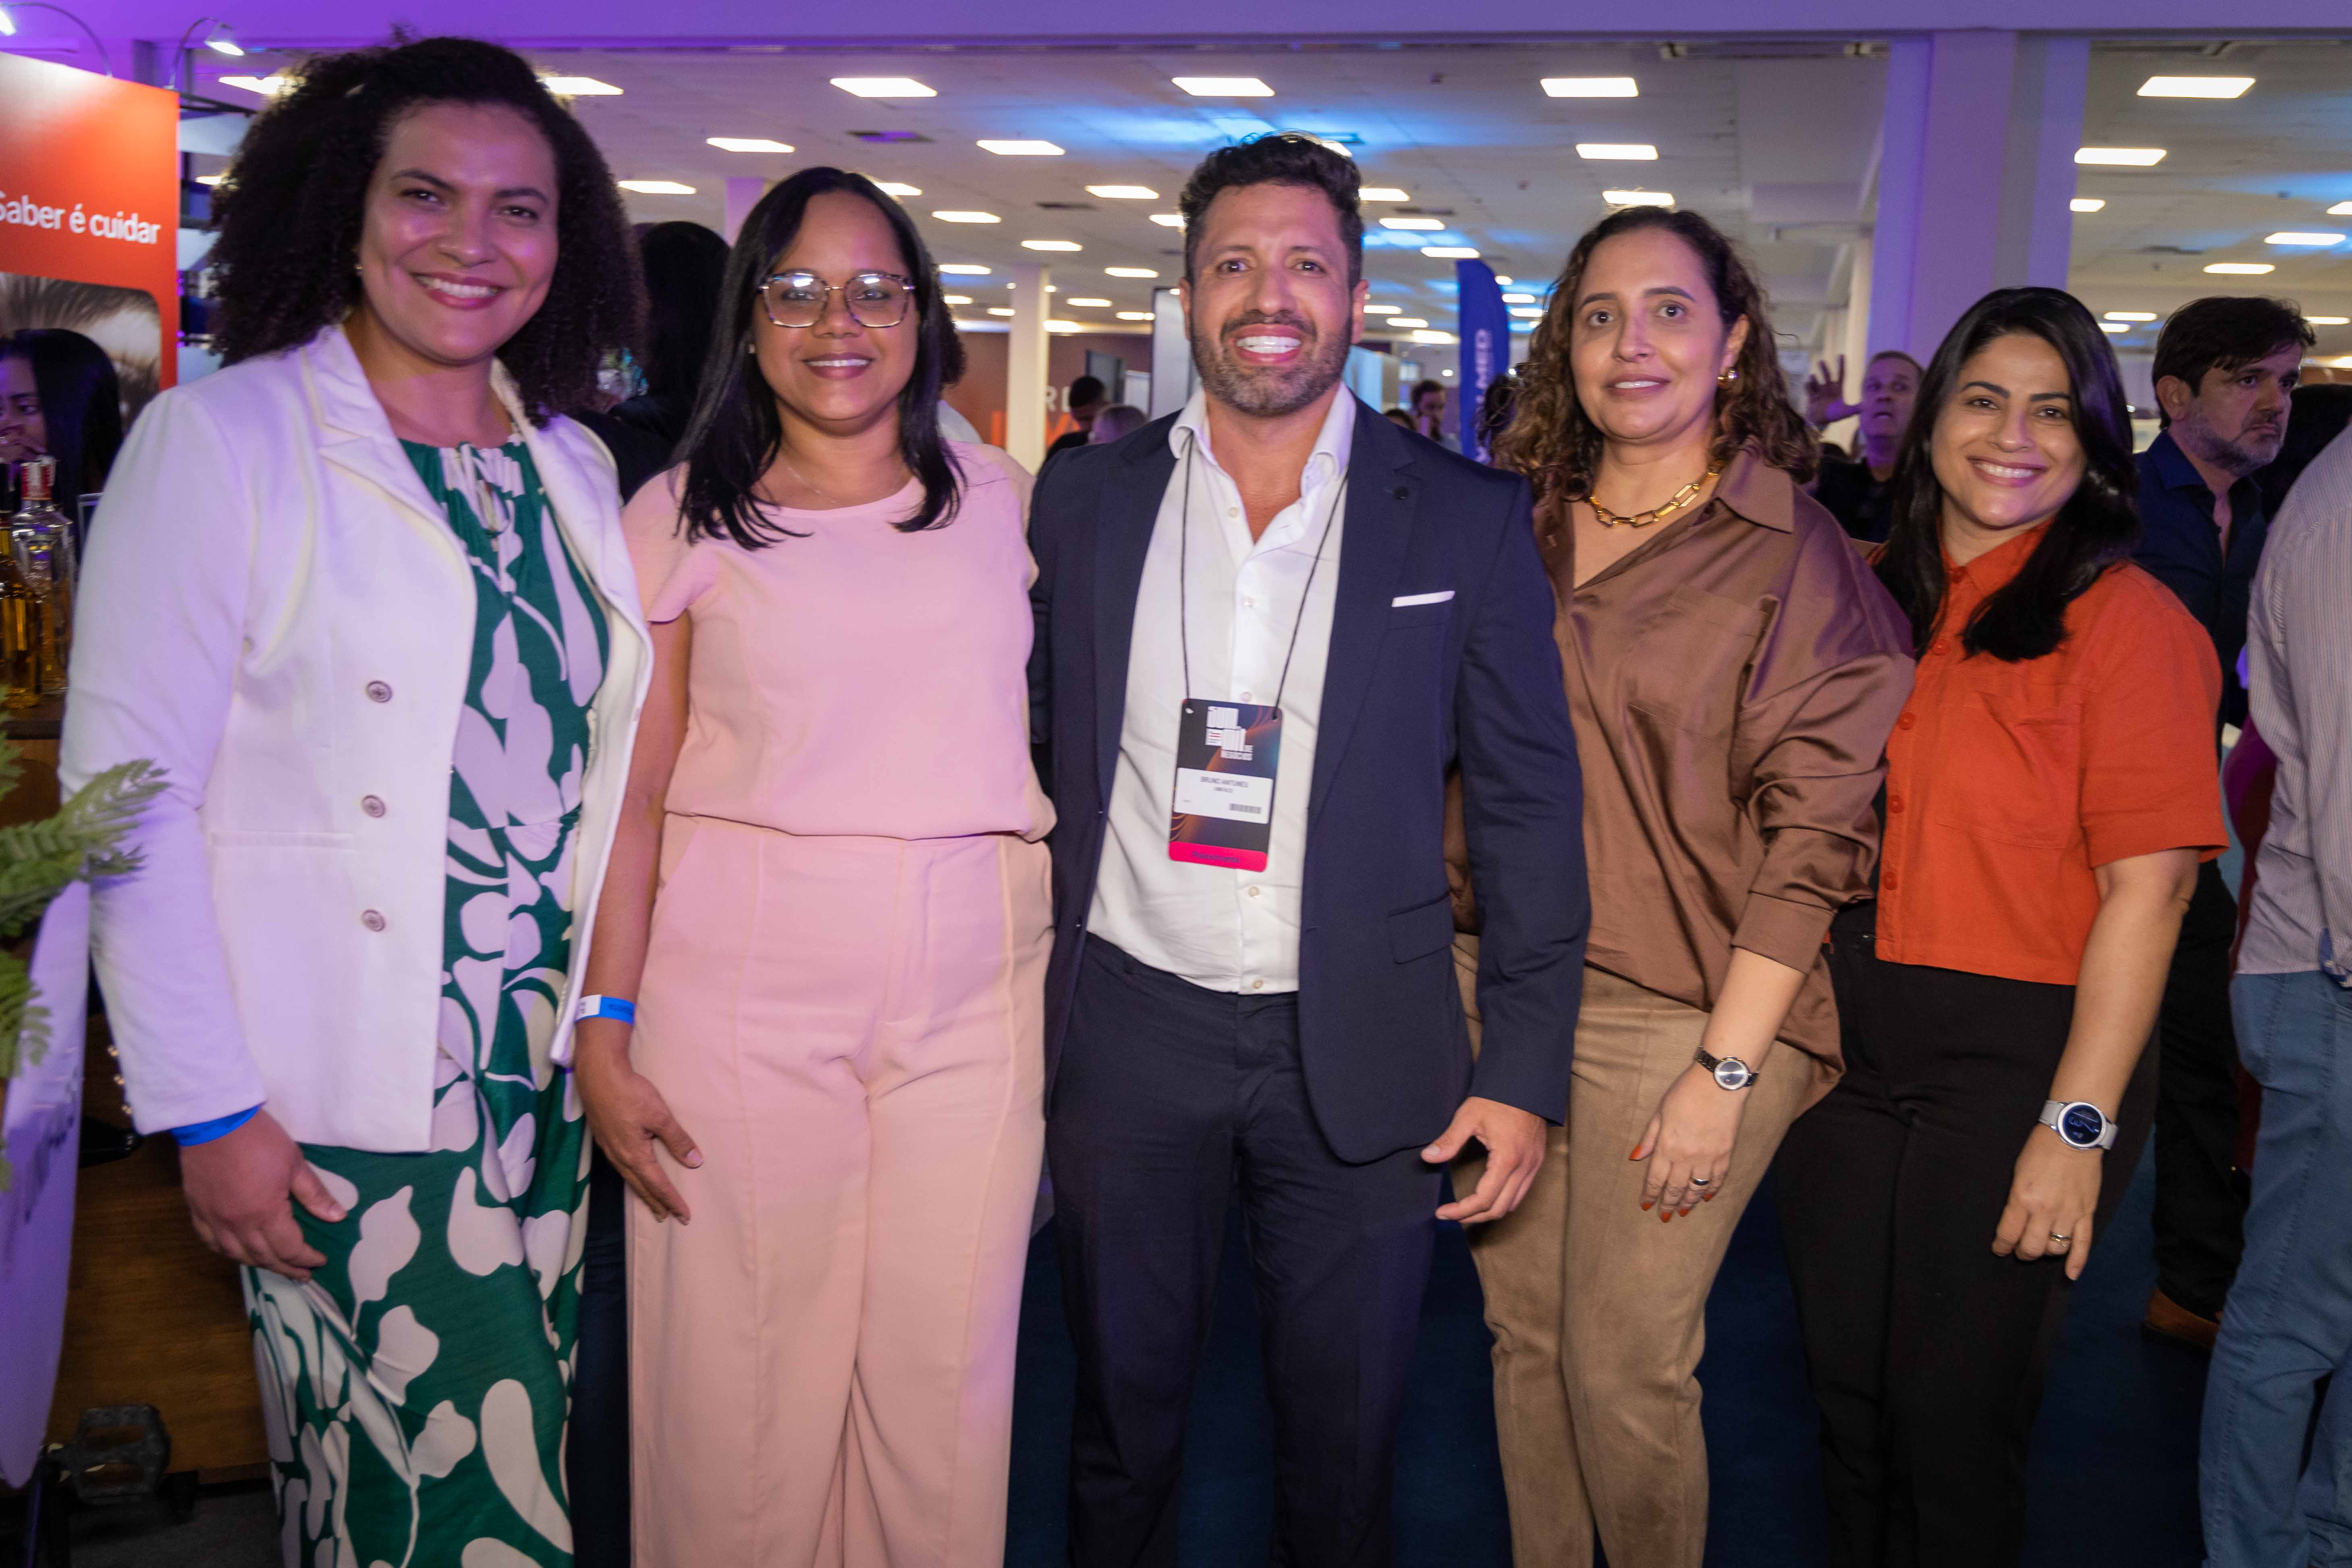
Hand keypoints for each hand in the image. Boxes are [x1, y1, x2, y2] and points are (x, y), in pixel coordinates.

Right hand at [178, 1110, 343, 1280]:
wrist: (214, 1121)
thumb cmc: (259, 1139)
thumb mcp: (295, 1163)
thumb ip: (314, 1194)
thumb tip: (337, 1217)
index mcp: (264, 1213)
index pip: (289, 1248)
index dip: (306, 1258)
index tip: (320, 1261)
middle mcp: (237, 1224)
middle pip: (263, 1257)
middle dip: (285, 1267)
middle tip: (302, 1274)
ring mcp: (213, 1219)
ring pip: (236, 1254)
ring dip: (257, 1263)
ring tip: (275, 1265)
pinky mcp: (197, 1210)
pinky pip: (210, 1242)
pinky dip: (226, 1251)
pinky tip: (237, 1251)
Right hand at [573, 1021, 699, 1222]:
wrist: (597, 1075)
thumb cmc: (629, 1093)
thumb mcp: (659, 1116)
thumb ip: (677, 1140)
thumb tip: (695, 1162)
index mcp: (634, 1155)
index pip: (658, 1185)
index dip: (672, 1201)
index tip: (685, 1215)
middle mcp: (619, 1157)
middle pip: (641, 1187)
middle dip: (656, 1203)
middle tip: (669, 1218)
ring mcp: (609, 1149)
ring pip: (629, 1178)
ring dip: (642, 1192)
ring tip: (653, 1204)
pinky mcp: (604, 1138)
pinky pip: (620, 1167)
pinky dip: (631, 1178)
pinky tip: (633, 1175)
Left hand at [1426, 1096, 1545, 1223]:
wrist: (1526, 1083)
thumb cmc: (1497, 1098)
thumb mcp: (1468, 1116)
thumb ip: (1449, 1140)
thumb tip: (1427, 1157)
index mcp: (1507, 1159)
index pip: (1484, 1199)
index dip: (1461, 1211)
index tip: (1442, 1212)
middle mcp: (1524, 1167)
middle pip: (1499, 1209)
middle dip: (1473, 1217)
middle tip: (1451, 1215)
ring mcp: (1533, 1166)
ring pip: (1512, 1204)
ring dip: (1489, 1212)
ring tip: (1466, 1210)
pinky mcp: (1536, 1162)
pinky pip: (1521, 1193)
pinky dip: (1503, 1201)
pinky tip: (1487, 1197)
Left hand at [1632, 1063, 1746, 1221]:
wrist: (1718, 1083)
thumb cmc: (1685, 1092)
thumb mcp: (1660, 1112)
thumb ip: (1649, 1138)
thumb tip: (1636, 1158)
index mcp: (1667, 1146)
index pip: (1656, 1178)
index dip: (1650, 1194)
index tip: (1646, 1205)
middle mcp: (1687, 1157)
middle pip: (1675, 1188)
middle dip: (1668, 1204)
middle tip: (1664, 1217)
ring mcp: (1708, 1157)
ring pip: (1696, 1188)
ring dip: (1689, 1202)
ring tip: (1683, 1211)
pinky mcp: (1726, 1154)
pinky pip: (1718, 1179)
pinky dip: (1711, 1190)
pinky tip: (1707, 1197)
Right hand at [1804, 358, 1858, 427]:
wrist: (1821, 422)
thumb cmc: (1834, 415)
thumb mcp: (1846, 412)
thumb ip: (1855, 408)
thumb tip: (1866, 407)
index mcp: (1838, 389)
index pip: (1841, 375)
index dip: (1842, 365)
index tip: (1841, 355)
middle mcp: (1829, 388)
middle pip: (1827, 376)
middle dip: (1824, 368)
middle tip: (1821, 361)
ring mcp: (1820, 392)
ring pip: (1817, 382)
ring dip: (1815, 378)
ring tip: (1812, 375)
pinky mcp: (1812, 397)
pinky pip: (1809, 390)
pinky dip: (1808, 386)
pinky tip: (1807, 383)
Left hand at [1993, 1125, 2103, 1279]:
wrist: (2073, 1135)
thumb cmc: (2040, 1150)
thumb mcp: (2018, 1173)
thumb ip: (2016, 1199)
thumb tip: (2015, 1220)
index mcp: (2022, 1198)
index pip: (2008, 1233)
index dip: (2001, 1246)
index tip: (1999, 1249)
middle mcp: (2045, 1211)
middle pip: (2031, 1247)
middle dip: (2022, 1252)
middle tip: (2019, 1249)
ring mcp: (2068, 1214)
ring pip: (2055, 1249)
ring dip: (2045, 1252)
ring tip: (2040, 1248)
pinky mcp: (2087, 1214)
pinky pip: (2083, 1245)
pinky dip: (2077, 1263)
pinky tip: (2070, 1275)